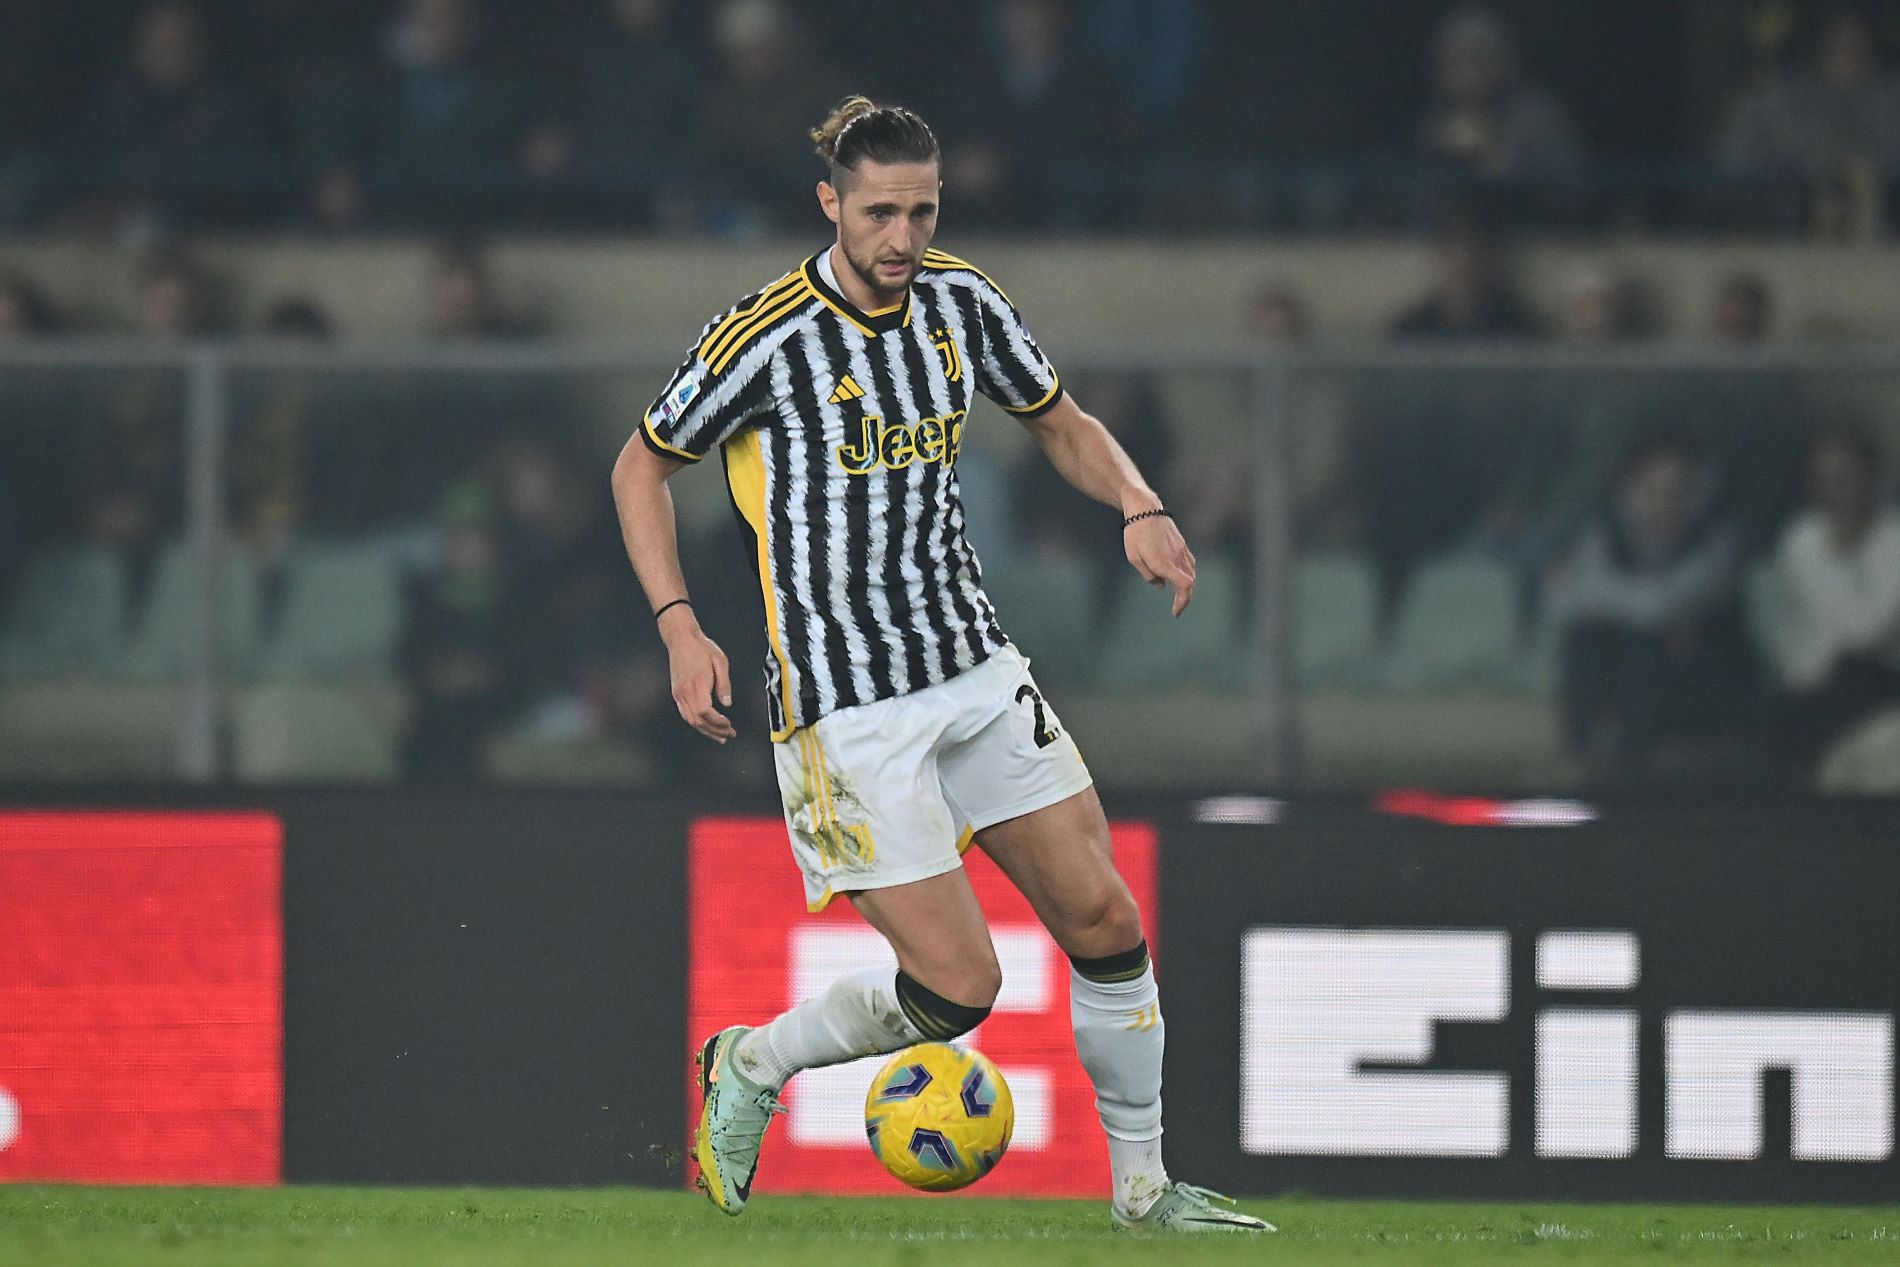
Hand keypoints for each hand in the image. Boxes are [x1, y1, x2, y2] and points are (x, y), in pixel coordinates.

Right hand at [661, 613, 735, 742]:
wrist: (681, 639)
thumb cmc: (702, 648)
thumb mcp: (720, 662)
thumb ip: (724, 684)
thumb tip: (727, 704)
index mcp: (697, 684)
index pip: (705, 712)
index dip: (717, 722)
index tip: (729, 725)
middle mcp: (685, 691)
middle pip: (698, 721)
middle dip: (714, 731)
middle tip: (729, 735)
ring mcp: (679, 693)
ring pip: (690, 720)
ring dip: (706, 730)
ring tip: (720, 736)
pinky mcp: (676, 693)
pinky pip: (686, 714)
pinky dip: (697, 723)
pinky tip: (706, 726)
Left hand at [1125, 514, 1195, 615]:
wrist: (1145, 508)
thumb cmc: (1135, 533)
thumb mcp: (1134, 558)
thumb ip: (1148, 575)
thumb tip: (1160, 586)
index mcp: (1164, 562)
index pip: (1185, 585)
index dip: (1183, 601)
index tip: (1175, 611)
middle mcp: (1177, 557)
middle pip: (1190, 583)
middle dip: (1185, 599)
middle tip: (1176, 609)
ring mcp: (1181, 550)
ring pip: (1191, 574)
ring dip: (1187, 587)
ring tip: (1177, 595)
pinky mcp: (1182, 544)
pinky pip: (1189, 564)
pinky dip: (1187, 574)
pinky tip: (1179, 577)